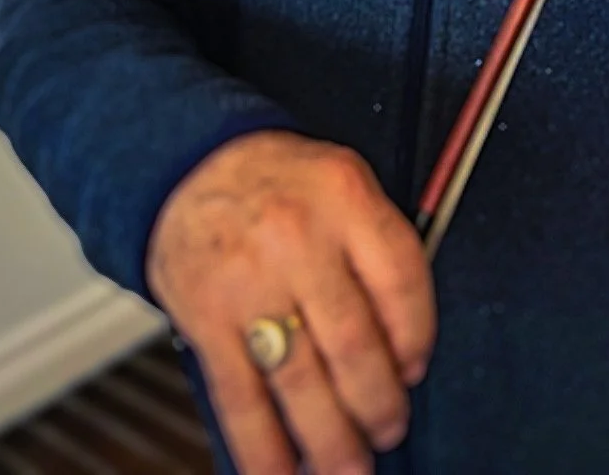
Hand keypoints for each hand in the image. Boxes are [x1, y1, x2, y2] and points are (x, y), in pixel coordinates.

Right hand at [145, 129, 435, 474]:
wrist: (191, 165)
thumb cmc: (281, 183)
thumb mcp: (343, 182)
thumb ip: (377, 246)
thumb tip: (405, 341)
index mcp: (345, 198)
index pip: (400, 280)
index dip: (417, 337)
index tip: (416, 368)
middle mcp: (298, 239)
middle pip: (352, 342)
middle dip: (378, 403)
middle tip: (390, 428)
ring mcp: (248, 283)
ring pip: (300, 380)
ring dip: (330, 438)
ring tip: (350, 466)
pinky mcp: (206, 320)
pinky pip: (240, 398)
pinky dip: (263, 448)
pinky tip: (281, 472)